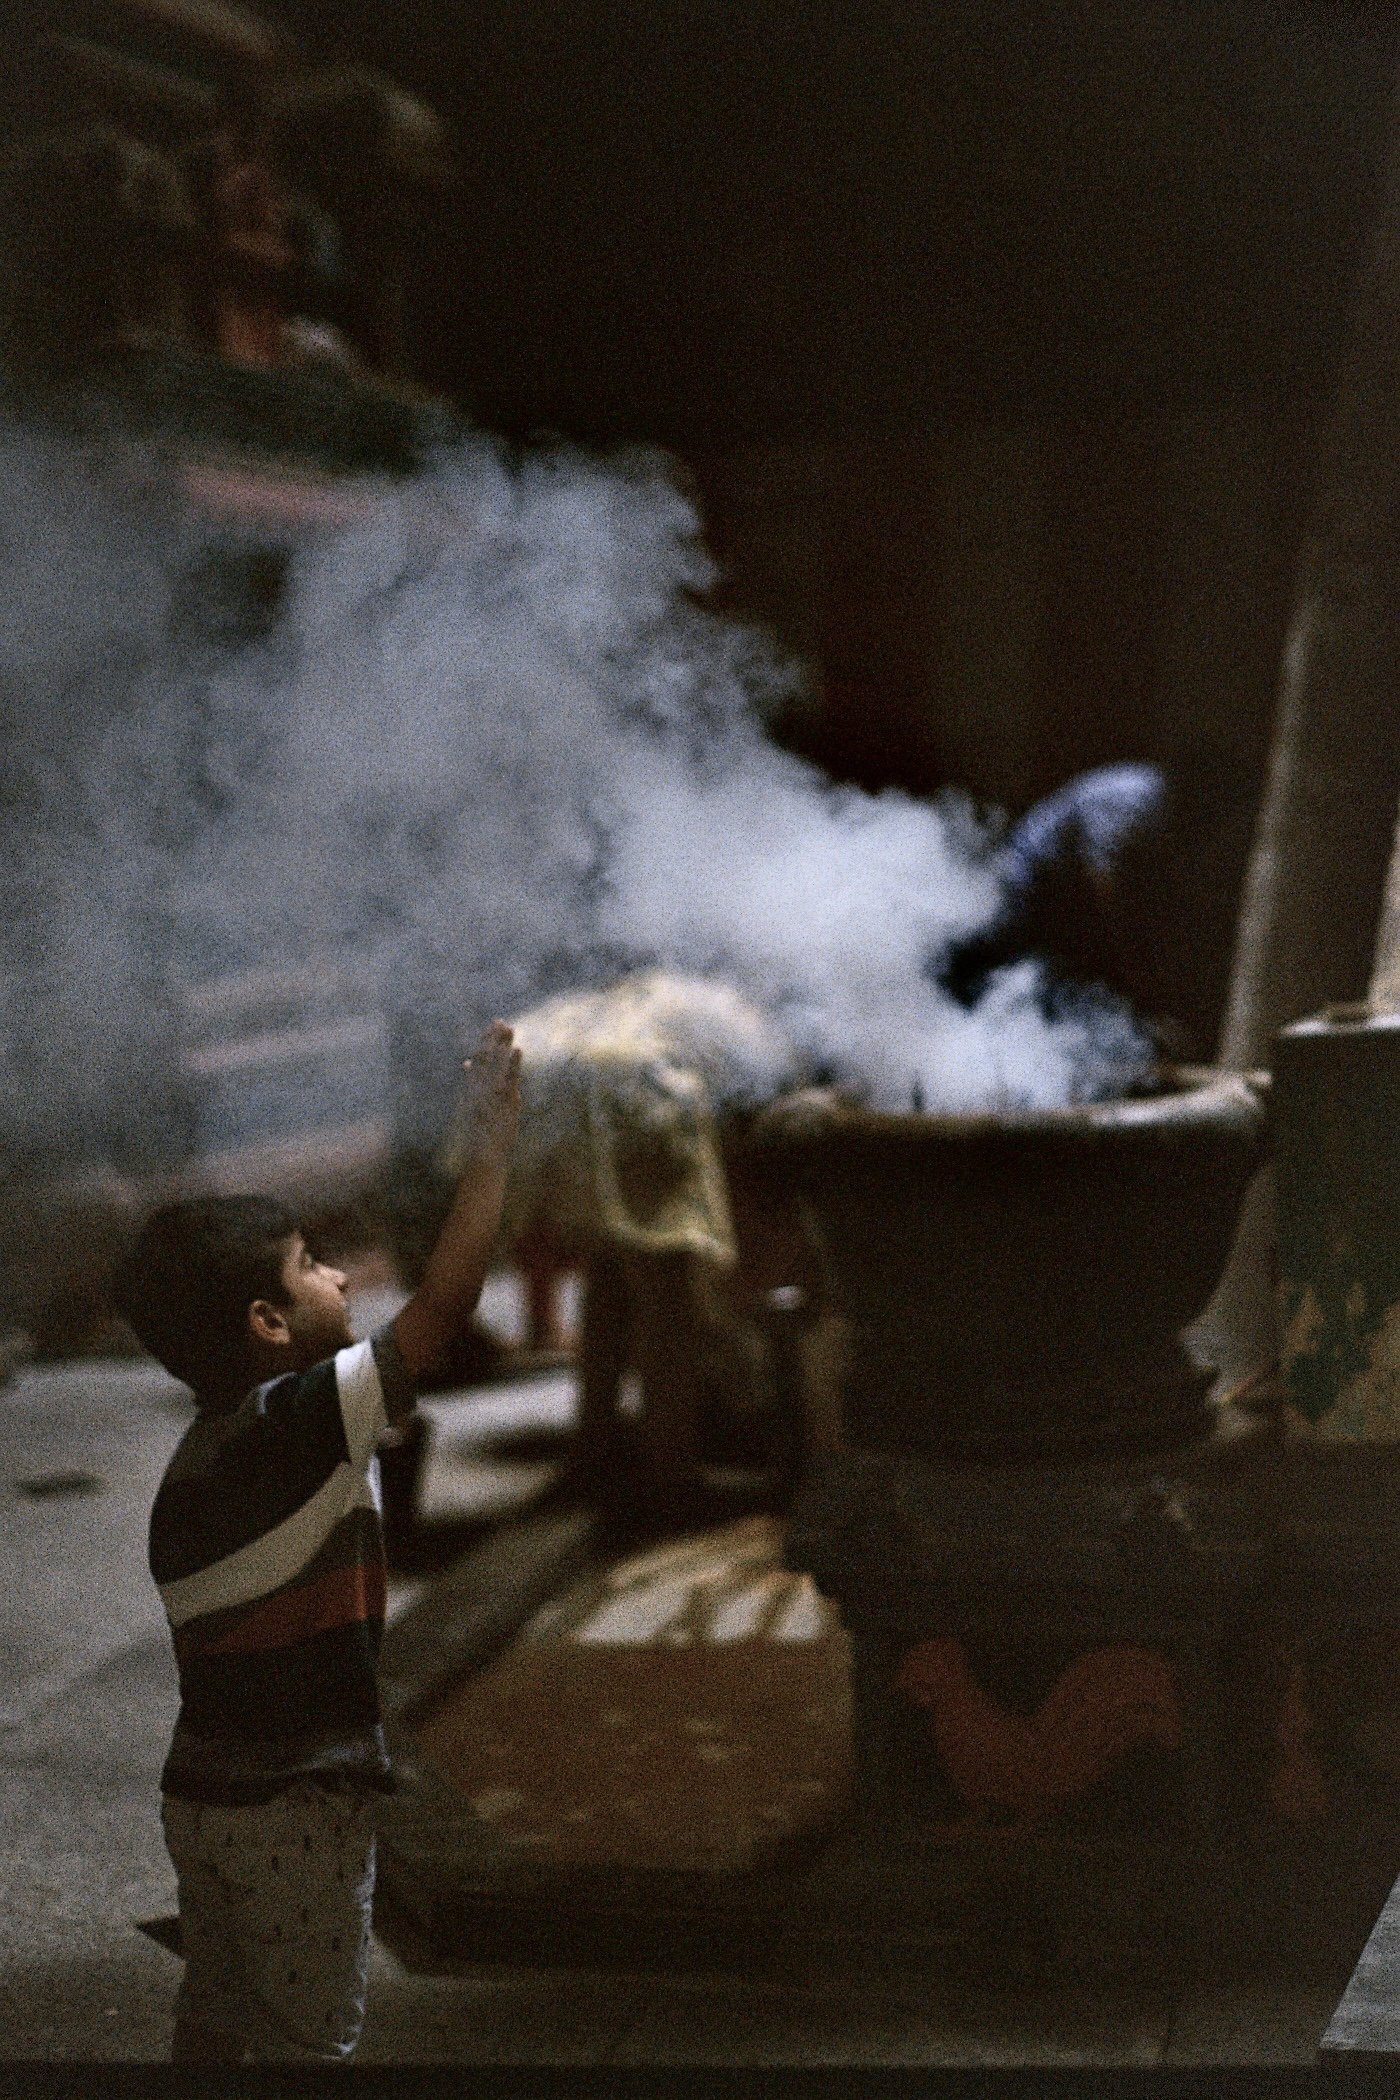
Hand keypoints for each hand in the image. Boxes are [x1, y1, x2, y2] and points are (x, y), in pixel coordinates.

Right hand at [457, 1020, 521, 1165]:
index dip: (486, 1040)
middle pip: (486, 1057)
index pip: (479, 1059)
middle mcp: (480, 1088)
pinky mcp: (504, 1102)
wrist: (483, 1155)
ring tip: (509, 1028)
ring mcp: (492, 1095)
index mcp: (473, 1088)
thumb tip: (467, 1063)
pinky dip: (513, 1064)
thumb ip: (472, 1082)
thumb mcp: (472, 1105)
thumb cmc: (480, 1134)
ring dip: (502, 1045)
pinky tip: (518, 1049)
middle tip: (501, 1021)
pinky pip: (509, 1080)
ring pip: (496, 1065)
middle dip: (493, 1038)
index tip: (493, 1025)